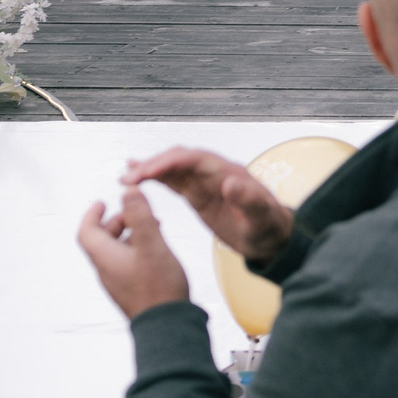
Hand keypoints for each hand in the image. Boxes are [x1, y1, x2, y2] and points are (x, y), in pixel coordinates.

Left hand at [77, 187, 190, 319]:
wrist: (166, 324)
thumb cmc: (158, 285)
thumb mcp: (152, 244)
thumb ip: (140, 216)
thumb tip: (128, 190)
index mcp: (105, 257)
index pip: (86, 232)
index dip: (92, 214)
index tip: (102, 202)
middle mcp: (107, 270)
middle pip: (101, 240)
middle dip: (116, 221)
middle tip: (134, 211)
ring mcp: (118, 281)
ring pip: (115, 251)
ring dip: (129, 234)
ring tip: (152, 227)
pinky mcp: (131, 289)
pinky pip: (126, 263)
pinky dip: (136, 248)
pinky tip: (156, 248)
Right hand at [122, 147, 295, 264]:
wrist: (273, 238)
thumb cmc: (269, 228)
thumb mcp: (261, 219)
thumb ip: (248, 200)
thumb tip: (230, 182)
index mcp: (229, 173)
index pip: (194, 159)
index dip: (169, 162)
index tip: (145, 172)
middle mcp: (216, 173)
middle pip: (180, 159)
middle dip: (154, 165)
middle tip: (128, 178)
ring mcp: (207, 183)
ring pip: (174, 169)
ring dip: (151, 170)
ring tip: (125, 176)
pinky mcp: (200, 195)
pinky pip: (176, 182)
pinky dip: (157, 179)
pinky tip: (139, 179)